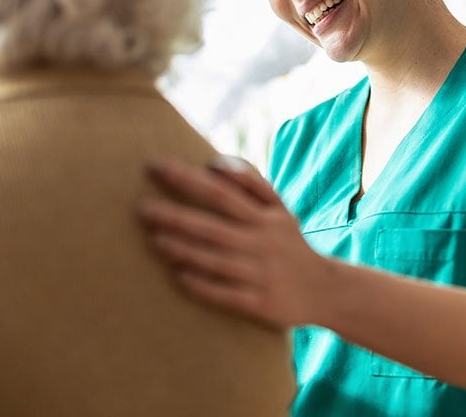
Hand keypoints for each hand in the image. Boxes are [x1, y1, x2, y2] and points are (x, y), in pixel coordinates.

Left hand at [138, 156, 328, 328]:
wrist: (323, 289)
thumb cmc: (289, 242)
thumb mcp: (278, 208)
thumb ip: (250, 182)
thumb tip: (214, 163)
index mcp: (264, 217)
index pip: (221, 192)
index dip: (188, 179)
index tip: (156, 167)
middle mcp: (261, 243)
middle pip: (213, 226)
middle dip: (177, 216)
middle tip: (141, 209)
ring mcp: (260, 274)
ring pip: (216, 260)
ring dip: (184, 250)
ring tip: (154, 239)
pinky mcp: (260, 303)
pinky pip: (226, 295)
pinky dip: (203, 285)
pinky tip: (178, 276)